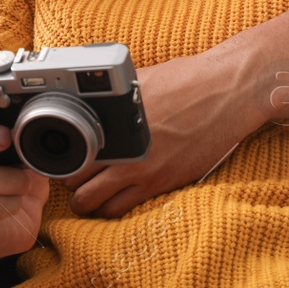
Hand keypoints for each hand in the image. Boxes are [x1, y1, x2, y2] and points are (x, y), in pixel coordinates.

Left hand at [62, 50, 254, 217]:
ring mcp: (139, 168)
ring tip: (88, 192)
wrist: (226, 92)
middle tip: (74, 175)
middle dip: (69, 179)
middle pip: (73, 178)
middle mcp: (121, 146)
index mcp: (112, 119)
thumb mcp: (139, 80)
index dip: (62, 154)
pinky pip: (120, 209)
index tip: (63, 155)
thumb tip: (92, 95)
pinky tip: (111, 200)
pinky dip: (108, 208)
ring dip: (85, 199)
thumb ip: (114, 97)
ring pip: (90, 201)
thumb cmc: (188, 79)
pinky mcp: (160, 182)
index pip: (69, 147)